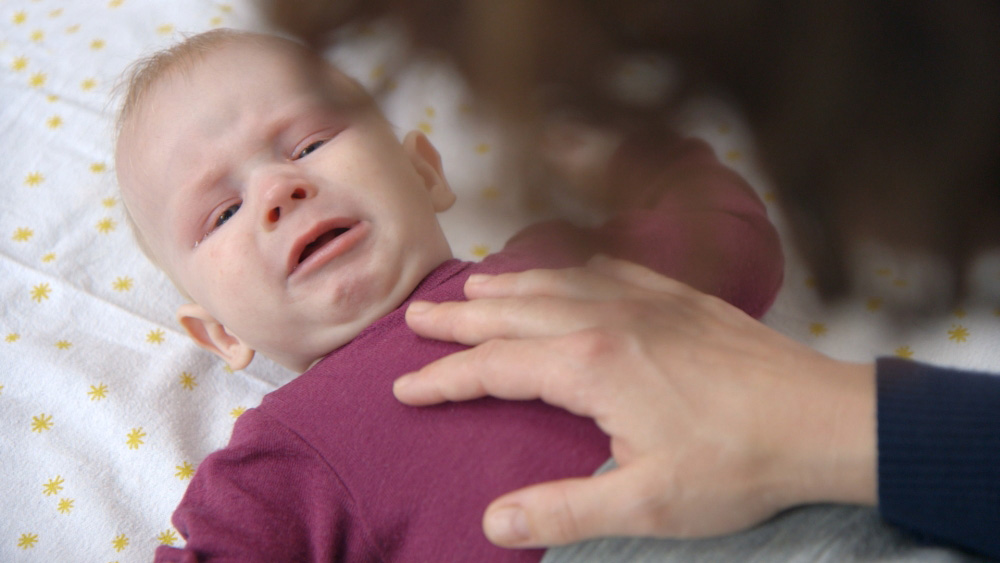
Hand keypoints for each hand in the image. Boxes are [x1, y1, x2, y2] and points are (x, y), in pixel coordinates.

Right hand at [396, 257, 876, 547]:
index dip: (444, 378)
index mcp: (589, 365)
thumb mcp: (646, 502)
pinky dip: (569, 267)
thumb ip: (564, 510)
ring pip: (554, 282)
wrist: (823, 419)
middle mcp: (606, 318)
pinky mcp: (678, 296)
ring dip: (506, 285)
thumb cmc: (737, 463)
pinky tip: (564, 269)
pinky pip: (606, 267)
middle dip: (458, 318)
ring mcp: (644, 299)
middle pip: (512, 312)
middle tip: (416, 317)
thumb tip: (494, 523)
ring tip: (471, 285)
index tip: (406, 387)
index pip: (494, 367)